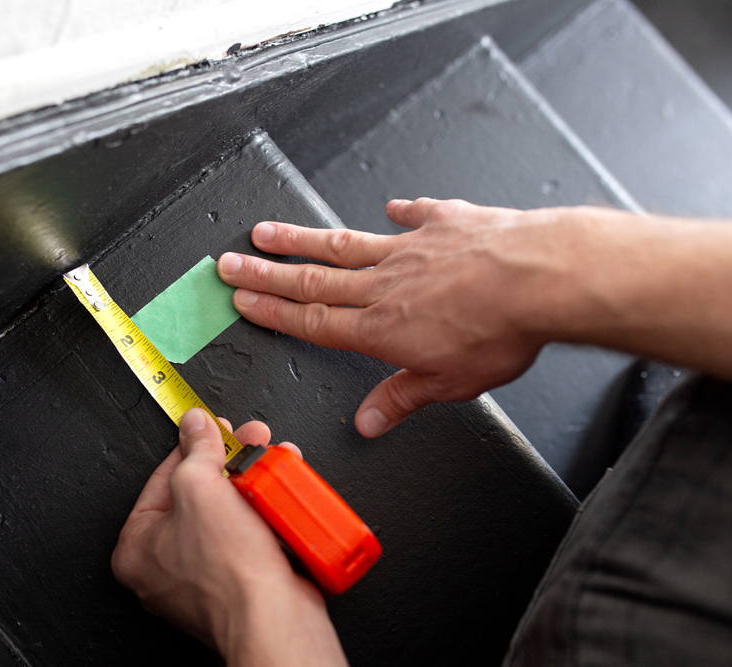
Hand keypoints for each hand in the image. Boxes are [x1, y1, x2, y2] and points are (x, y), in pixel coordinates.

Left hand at [112, 408, 346, 666]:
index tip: (212, 429)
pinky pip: (252, 537)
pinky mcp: (242, 584)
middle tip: (250, 443)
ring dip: (255, 485)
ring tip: (272, 466)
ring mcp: (205, 579)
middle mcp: (166, 568)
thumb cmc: (228, 574)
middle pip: (199, 495)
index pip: (161, 479)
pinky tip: (281, 495)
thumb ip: (195, 449)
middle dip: (232, 465)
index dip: (191, 446)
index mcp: (137, 547)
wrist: (275, 620)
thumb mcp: (200, 486)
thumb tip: (195, 426)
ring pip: (230, 515)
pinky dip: (268, 513)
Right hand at [218, 198, 602, 437]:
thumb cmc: (501, 331)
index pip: (312, 319)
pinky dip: (400, 213)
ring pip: (342, 244)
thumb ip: (402, 398)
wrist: (541, 277)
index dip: (273, 311)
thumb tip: (369, 422)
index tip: (242, 299)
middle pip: (312, 278)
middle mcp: (385, 283)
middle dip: (266, 272)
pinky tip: (390, 209)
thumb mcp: (448, 382)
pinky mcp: (444, 222)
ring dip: (301, 238)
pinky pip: (415, 216)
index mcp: (380, 326)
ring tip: (267, 230)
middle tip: (229, 262)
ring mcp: (410, 248)